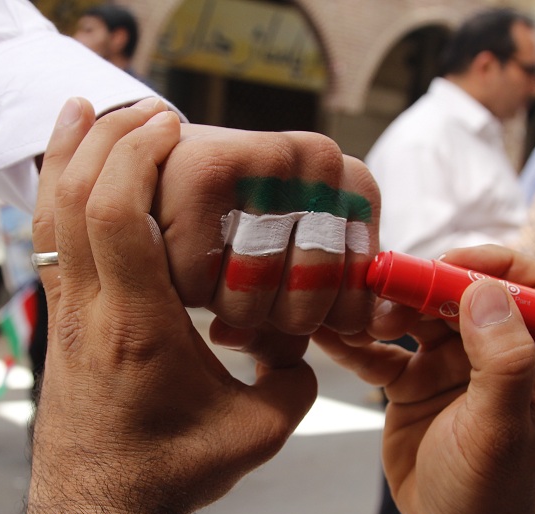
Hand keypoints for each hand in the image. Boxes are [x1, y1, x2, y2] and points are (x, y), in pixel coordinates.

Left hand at [25, 98, 373, 513]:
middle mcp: (93, 311)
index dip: (138, 157)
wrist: (97, 512)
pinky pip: (47, 242)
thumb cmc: (171, 474)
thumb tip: (306, 345)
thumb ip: (294, 381)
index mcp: (139, 327)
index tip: (173, 129)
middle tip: (149, 111)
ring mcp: (68, 316)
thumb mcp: (256, 432)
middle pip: (76, 197)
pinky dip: (54, 193)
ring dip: (69, 154)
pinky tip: (68, 168)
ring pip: (50, 215)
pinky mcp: (61, 323)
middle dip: (107, 139)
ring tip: (91, 110)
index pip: (118, 217)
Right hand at [153, 123, 378, 335]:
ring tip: (212, 264)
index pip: (355, 307)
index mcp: (355, 186)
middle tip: (242, 282)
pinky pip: (200, 284)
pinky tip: (180, 252)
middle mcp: (321, 162)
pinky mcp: (205, 172)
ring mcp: (267, 160)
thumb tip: (377, 333)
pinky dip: (183, 288)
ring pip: (250, 301)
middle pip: (305, 306)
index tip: (287, 299)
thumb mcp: (300, 260)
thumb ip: (341, 305)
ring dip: (220, 304)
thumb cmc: (237, 226)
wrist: (157, 163)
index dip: (312, 323)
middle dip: (265, 315)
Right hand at [314, 245, 534, 513]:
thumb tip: (484, 293)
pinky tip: (327, 333)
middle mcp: (497, 352)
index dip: (494, 267)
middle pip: (463, 294)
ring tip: (355, 313)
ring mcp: (452, 365)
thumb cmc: (491, 491)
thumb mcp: (500, 429)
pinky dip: (355, 343)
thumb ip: (501, 362)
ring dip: (385, 308)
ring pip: (417, 316)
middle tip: (385, 287)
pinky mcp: (413, 381)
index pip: (532, 288)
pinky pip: (382, 352)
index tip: (450, 267)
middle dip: (424, 284)